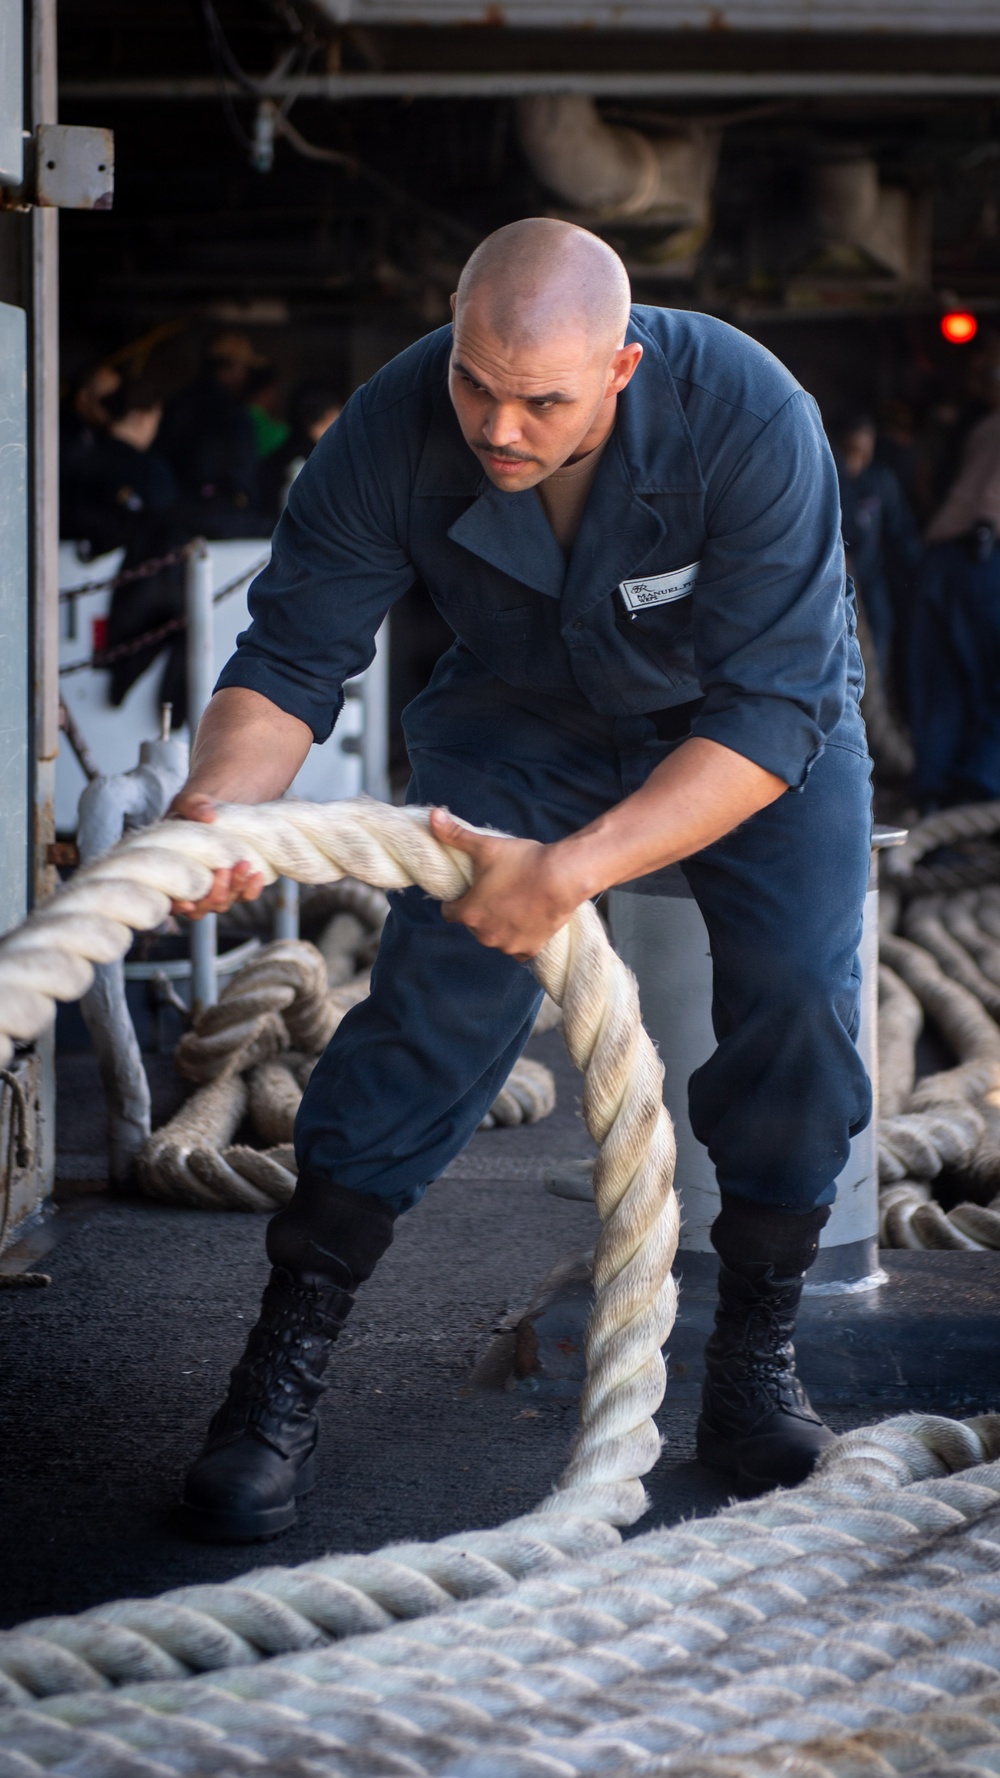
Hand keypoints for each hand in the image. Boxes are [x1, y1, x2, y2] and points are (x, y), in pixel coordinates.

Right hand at [167, 789, 265, 919]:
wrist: (225, 804)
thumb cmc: (198, 806)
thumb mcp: (190, 800)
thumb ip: (192, 805)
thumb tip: (207, 815)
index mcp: (169, 871)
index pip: (168, 899)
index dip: (176, 905)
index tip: (187, 902)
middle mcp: (190, 886)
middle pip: (199, 909)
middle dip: (212, 895)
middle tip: (223, 871)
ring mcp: (214, 887)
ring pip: (222, 903)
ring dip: (234, 888)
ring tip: (244, 866)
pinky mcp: (236, 883)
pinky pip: (244, 895)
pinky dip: (251, 889)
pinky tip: (257, 875)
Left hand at [429, 809, 581, 959]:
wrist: (562, 877)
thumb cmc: (522, 861)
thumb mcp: (485, 846)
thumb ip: (454, 834)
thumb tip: (432, 815)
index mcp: (469, 913)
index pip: (449, 912)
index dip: (456, 900)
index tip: (468, 889)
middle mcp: (484, 935)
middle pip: (473, 924)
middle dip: (480, 911)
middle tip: (496, 891)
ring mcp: (508, 945)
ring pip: (495, 937)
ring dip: (499, 926)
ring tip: (514, 903)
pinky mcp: (530, 949)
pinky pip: (517, 949)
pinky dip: (519, 938)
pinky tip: (526, 921)